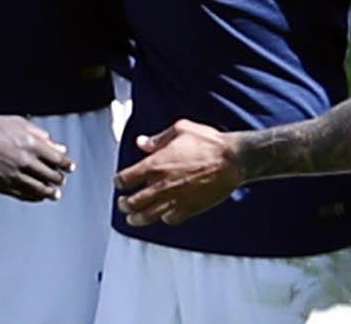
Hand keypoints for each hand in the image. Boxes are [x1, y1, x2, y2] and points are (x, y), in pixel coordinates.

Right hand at [0, 113, 74, 201]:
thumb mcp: (17, 123)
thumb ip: (40, 135)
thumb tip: (58, 147)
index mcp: (30, 143)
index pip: (58, 159)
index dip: (67, 165)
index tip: (70, 168)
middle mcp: (24, 161)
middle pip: (51, 176)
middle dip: (59, 179)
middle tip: (61, 180)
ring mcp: (13, 175)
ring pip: (40, 189)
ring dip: (50, 192)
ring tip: (54, 194)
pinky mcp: (1, 185)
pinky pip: (24, 195)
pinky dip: (34, 197)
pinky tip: (38, 197)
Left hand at [113, 119, 240, 225]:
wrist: (231, 160)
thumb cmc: (207, 142)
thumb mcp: (179, 130)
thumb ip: (157, 139)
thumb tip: (141, 143)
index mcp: (154, 165)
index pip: (125, 179)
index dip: (119, 182)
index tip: (119, 182)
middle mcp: (160, 185)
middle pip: (133, 202)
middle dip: (124, 204)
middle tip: (122, 204)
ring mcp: (174, 200)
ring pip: (148, 216)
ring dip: (137, 218)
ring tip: (132, 219)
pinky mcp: (189, 209)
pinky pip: (170, 219)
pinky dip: (164, 218)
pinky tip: (163, 216)